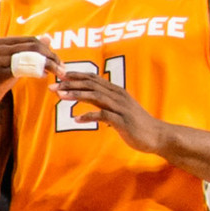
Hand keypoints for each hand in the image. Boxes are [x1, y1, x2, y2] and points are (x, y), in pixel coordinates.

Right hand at [0, 34, 51, 119]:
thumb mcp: (12, 63)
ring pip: (31, 57)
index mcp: (0, 43)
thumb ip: (28, 51)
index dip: (49, 49)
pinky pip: (24, 69)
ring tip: (58, 72)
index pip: (32, 40)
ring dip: (49, 64)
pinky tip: (43, 76)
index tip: (59, 61)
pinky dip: (38, 72)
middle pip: (33, 46)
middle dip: (52, 56)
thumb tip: (48, 37)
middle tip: (62, 67)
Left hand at [56, 68, 171, 154]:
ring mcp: (121, 108)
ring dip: (77, 95)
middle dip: (71, 84)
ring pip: (97, 97)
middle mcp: (118, 96)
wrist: (157, 135)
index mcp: (116, 92)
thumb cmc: (135, 123)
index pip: (93, 79)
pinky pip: (104, 116)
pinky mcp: (123, 121)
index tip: (59, 75)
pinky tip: (76, 119)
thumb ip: (104, 102)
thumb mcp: (118, 108)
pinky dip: (89, 116)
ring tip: (60, 96)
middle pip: (92, 85)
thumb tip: (87, 97)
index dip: (76, 76)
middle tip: (52, 85)